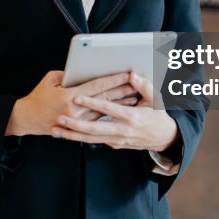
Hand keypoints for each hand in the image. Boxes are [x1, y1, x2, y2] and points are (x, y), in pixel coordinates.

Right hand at [6, 70, 138, 136]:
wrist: (28, 119)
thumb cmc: (38, 97)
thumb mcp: (50, 79)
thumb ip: (68, 74)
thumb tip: (84, 70)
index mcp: (70, 97)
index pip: (97, 86)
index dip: (113, 79)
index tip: (127, 73)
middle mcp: (77, 110)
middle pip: (106, 99)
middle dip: (123, 91)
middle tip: (139, 84)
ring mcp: (80, 121)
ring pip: (106, 111)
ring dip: (121, 103)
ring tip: (137, 96)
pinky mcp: (80, 126)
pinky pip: (100, 118)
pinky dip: (112, 112)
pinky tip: (123, 108)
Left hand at [51, 71, 178, 151]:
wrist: (162, 138)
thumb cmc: (157, 114)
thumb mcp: (156, 99)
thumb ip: (144, 86)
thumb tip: (131, 74)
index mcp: (132, 117)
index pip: (109, 109)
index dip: (93, 103)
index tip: (78, 98)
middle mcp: (123, 131)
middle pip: (95, 129)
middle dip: (76, 125)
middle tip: (59, 118)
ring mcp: (118, 140)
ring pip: (91, 139)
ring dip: (73, 135)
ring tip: (56, 130)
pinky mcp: (114, 144)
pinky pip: (94, 141)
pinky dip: (79, 139)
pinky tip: (66, 134)